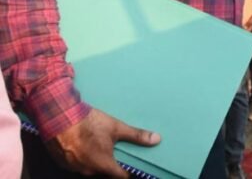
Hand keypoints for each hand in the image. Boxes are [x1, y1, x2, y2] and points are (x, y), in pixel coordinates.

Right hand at [45, 108, 160, 176]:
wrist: (58, 116)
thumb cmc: (88, 122)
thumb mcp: (116, 127)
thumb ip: (136, 136)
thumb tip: (156, 139)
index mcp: (103, 165)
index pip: (121, 176)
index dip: (129, 172)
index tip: (134, 166)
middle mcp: (88, 170)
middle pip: (105, 171)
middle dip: (111, 162)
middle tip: (114, 149)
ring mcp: (73, 168)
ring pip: (90, 167)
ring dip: (95, 159)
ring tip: (97, 144)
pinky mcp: (61, 162)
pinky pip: (76, 164)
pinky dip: (82, 156)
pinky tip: (84, 143)